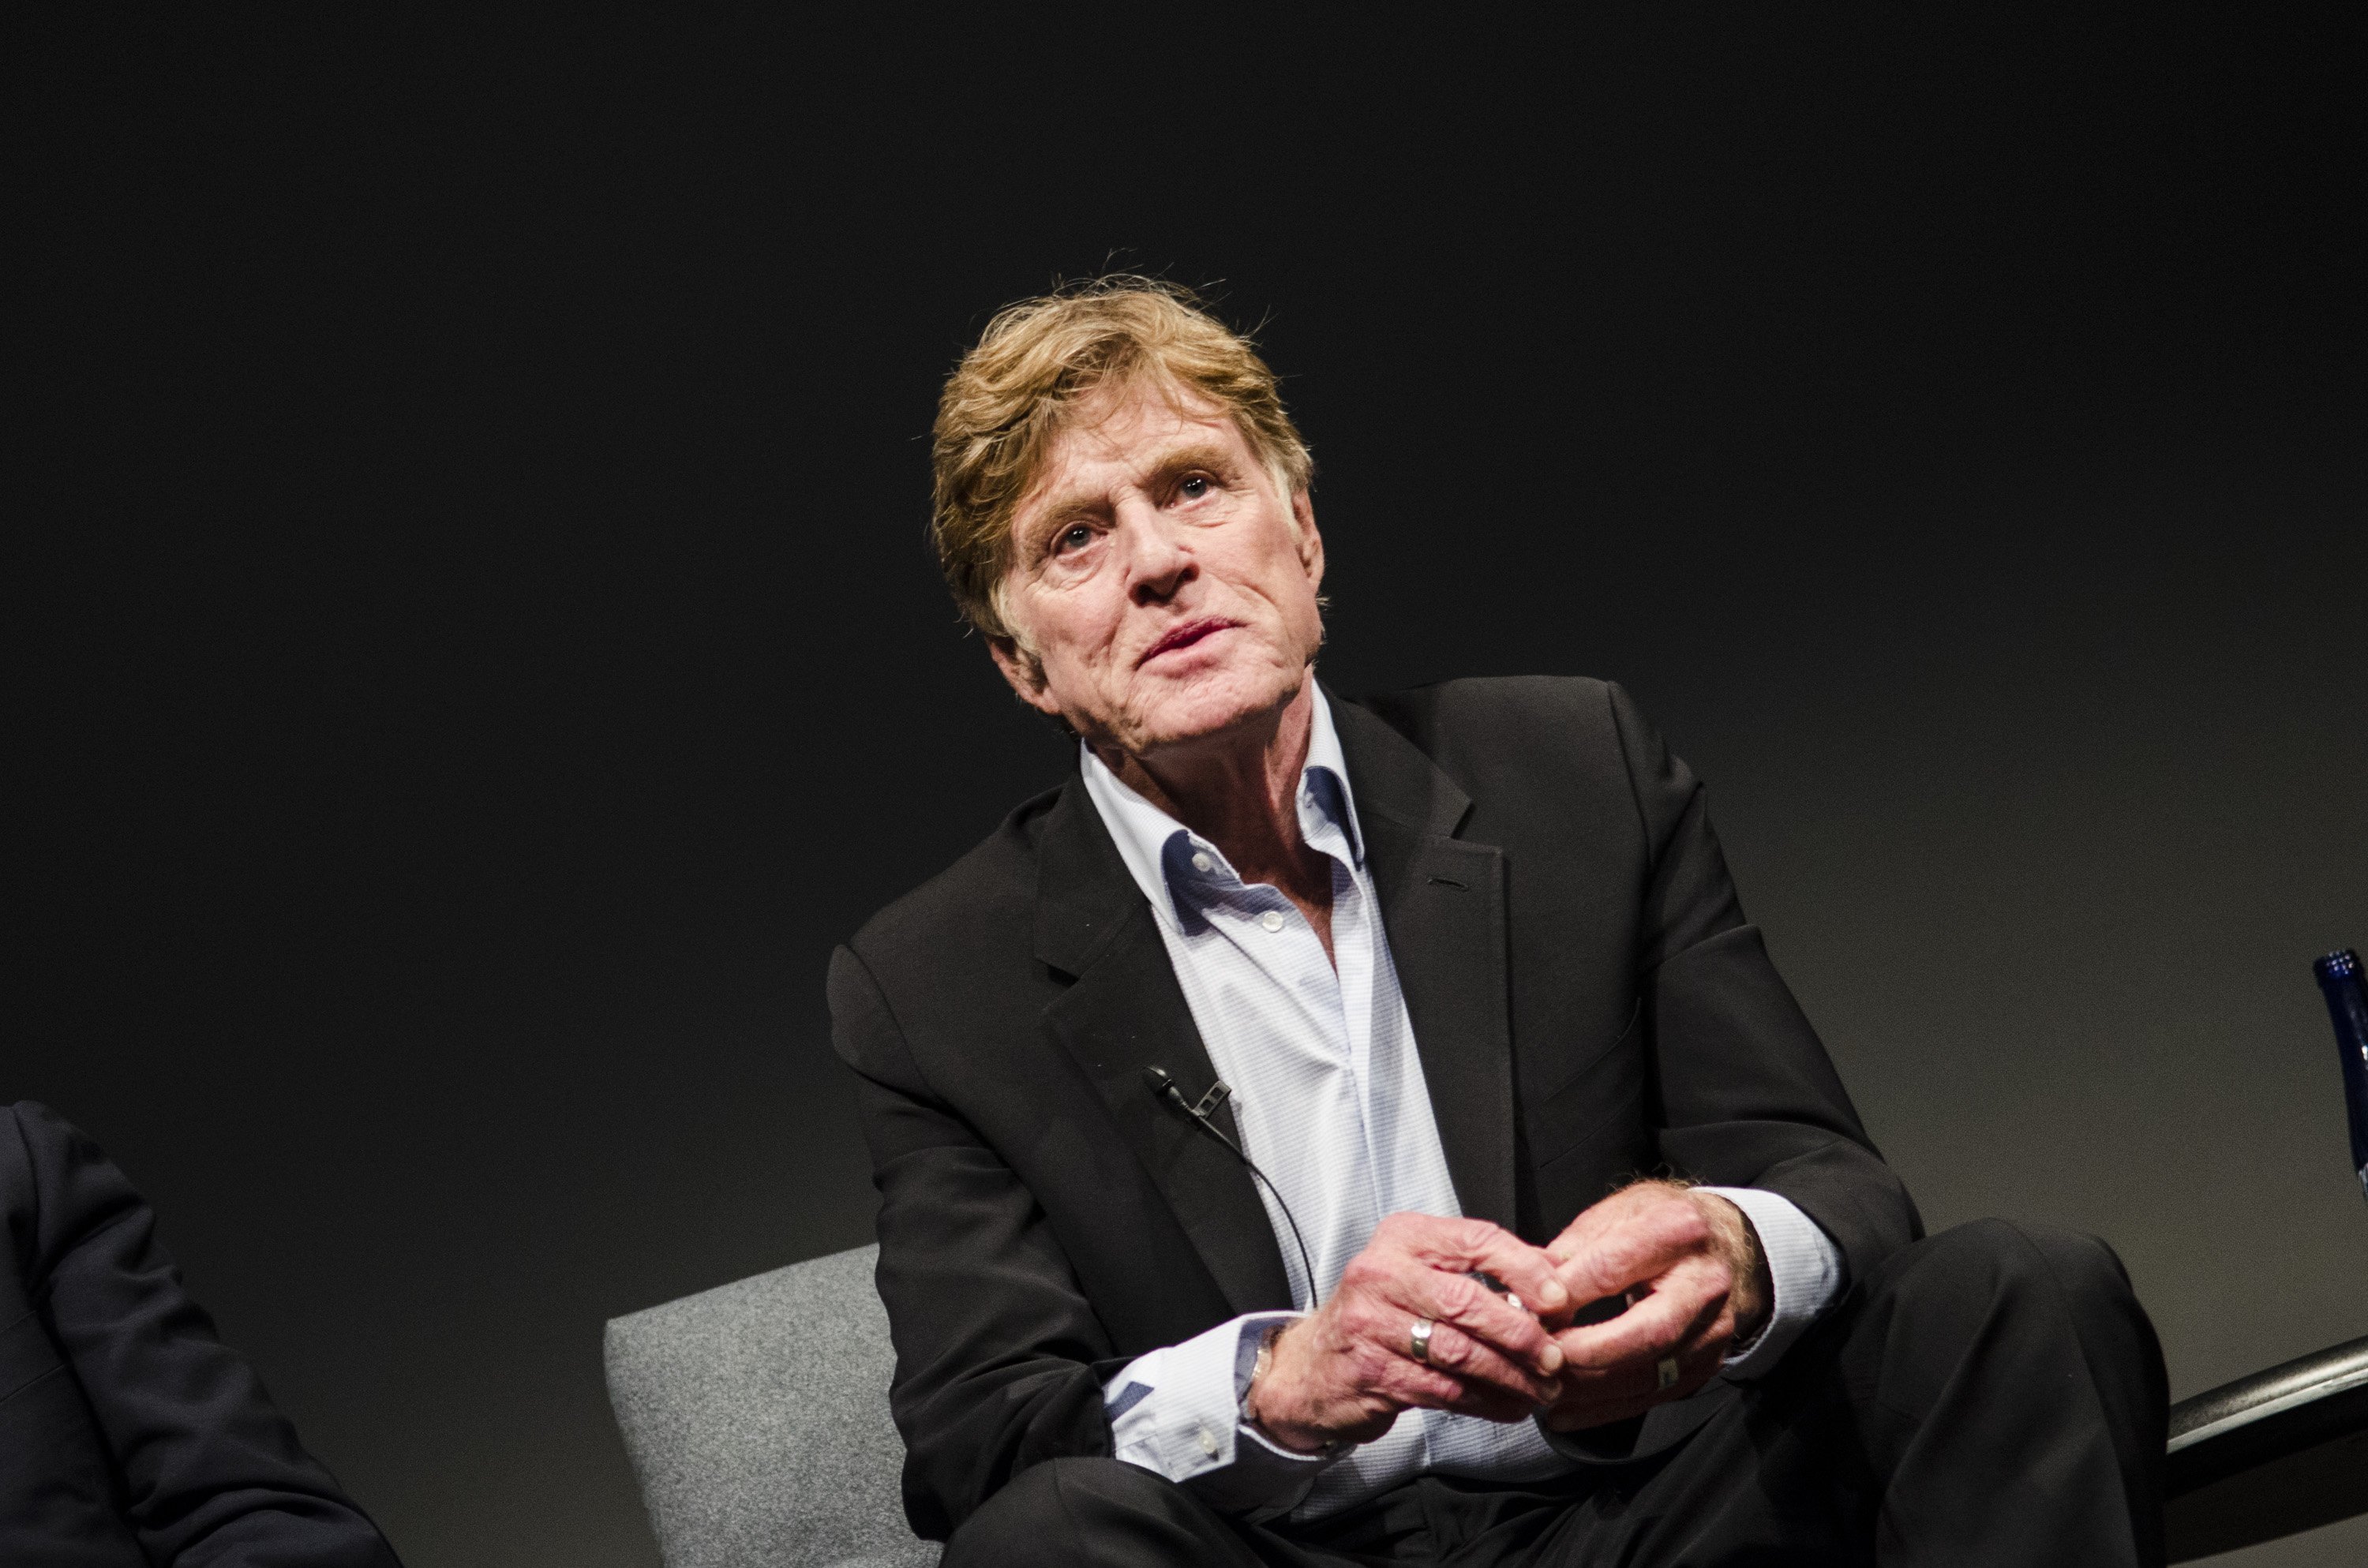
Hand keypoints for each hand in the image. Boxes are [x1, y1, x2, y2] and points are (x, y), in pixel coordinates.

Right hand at [1243, 1213, 1573, 1451]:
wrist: (1312, 1366)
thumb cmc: (1381, 1314)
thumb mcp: (1419, 1273)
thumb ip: (1476, 1271)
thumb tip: (1553, 1278)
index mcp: (1404, 1237)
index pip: (1476, 1240)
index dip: (1525, 1270)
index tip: (1559, 1300)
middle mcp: (1381, 1273)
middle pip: (1468, 1302)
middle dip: (1521, 1334)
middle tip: (1555, 1357)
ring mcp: (1370, 1323)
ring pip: (1459, 1353)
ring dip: (1510, 1377)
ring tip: (1541, 1389)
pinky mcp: (1371, 1371)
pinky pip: (1443, 1389)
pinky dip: (1485, 1402)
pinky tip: (1509, 1407)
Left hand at [1535, 1181, 1770, 1432]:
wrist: (1729, 1246)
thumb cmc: (1663, 1224)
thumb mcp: (1618, 1212)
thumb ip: (1572, 1249)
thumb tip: (1527, 1287)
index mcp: (1677, 1231)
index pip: (1614, 1268)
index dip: (1567, 1293)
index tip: (1529, 1309)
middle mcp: (1704, 1284)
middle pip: (1646, 1330)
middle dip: (1587, 1351)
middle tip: (1540, 1358)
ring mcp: (1712, 1330)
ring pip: (1650, 1372)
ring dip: (1590, 1388)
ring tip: (1543, 1389)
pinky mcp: (1707, 1364)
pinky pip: (1653, 1396)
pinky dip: (1605, 1409)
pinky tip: (1567, 1412)